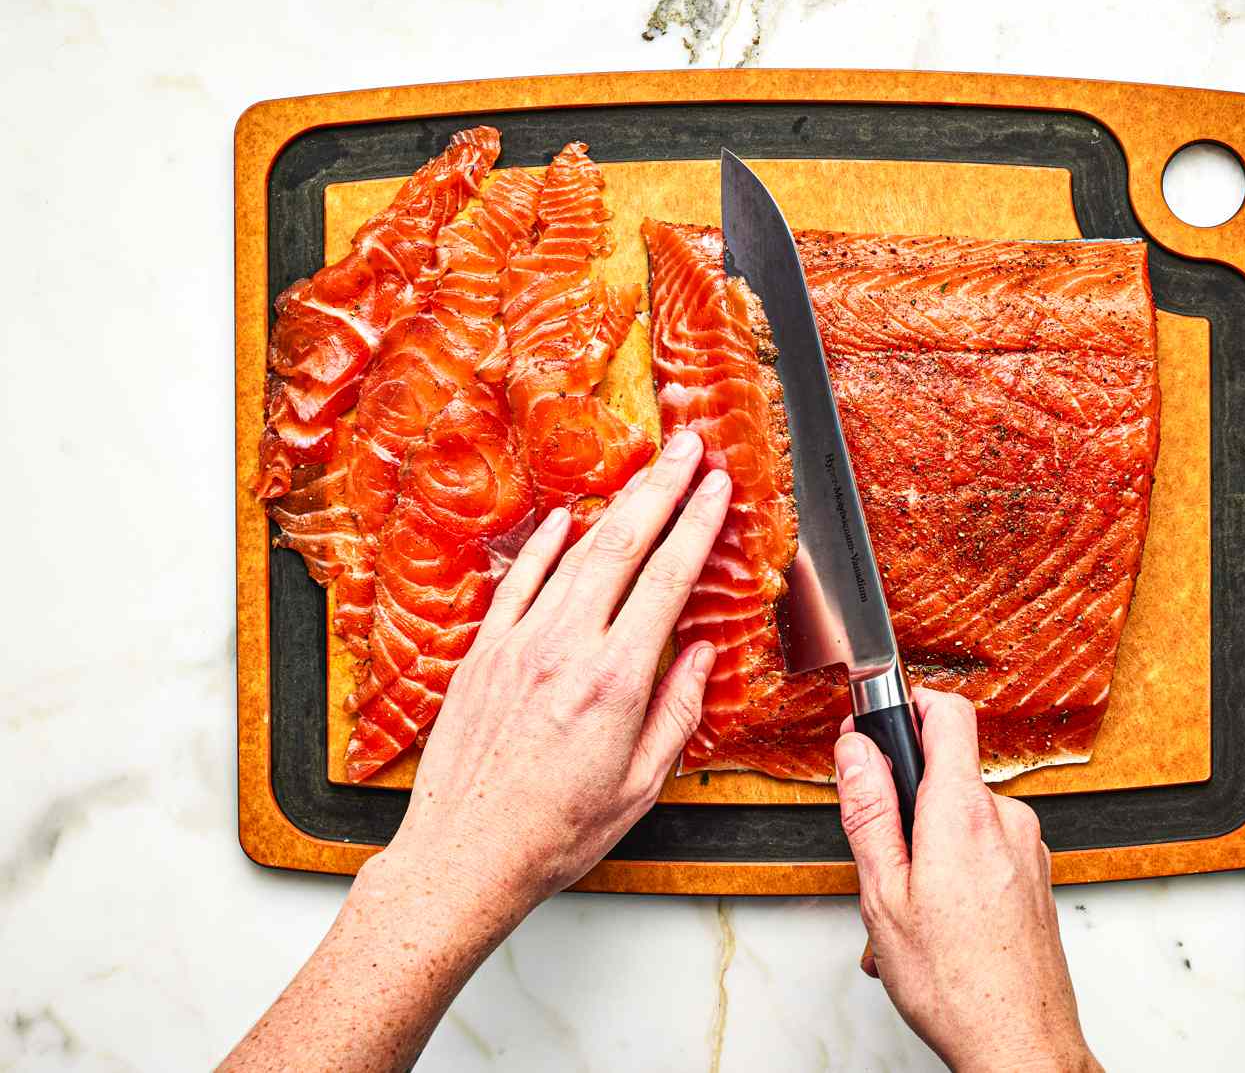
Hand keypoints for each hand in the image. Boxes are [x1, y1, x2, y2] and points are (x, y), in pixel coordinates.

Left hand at [368, 427, 729, 940]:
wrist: (465, 856)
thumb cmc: (555, 832)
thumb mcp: (641, 785)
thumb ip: (677, 712)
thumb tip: (698, 654)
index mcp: (615, 681)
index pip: (668, 579)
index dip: (698, 524)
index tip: (718, 488)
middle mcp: (565, 649)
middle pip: (623, 545)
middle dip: (663, 487)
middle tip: (689, 448)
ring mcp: (518, 644)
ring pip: (574, 553)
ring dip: (615, 505)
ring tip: (645, 472)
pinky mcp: (483, 653)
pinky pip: (517, 580)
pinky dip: (544, 543)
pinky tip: (565, 519)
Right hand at [835, 688, 1098, 1072]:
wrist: (1021, 1046)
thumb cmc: (955, 984)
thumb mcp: (884, 895)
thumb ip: (869, 812)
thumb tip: (855, 750)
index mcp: (963, 812)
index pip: (947, 711)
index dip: (909, 705)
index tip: (881, 725)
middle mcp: (1006, 819)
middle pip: (947, 773)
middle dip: (907, 808)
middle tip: (883, 864)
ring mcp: (1028, 847)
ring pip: (963, 819)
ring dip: (929, 851)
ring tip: (909, 912)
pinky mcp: (1037, 875)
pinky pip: (986, 850)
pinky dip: (956, 873)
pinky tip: (939, 923)